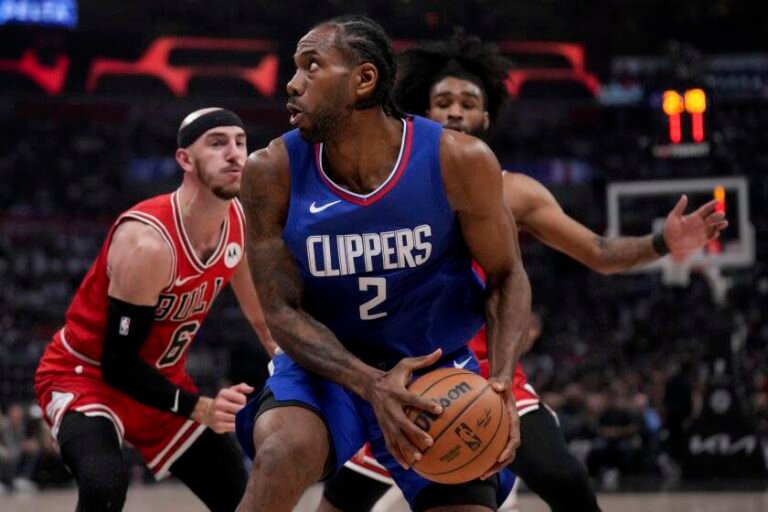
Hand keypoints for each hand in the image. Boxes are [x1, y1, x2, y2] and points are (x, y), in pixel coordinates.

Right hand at [193, 383, 253, 432]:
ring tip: (237, 417)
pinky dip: (237, 426)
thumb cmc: (224, 401)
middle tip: (240, 411)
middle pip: (240, 409)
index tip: (240, 403)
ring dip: (240, 419)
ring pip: (237, 419)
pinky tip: (234, 423)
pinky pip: (234, 427)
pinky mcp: (218, 426)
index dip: (244, 402)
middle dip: (243, 411)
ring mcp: (217, 416)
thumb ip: (242, 387)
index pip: (242, 398)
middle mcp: (218, 404)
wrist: (208, 413)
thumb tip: (252, 389)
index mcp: (223, 393)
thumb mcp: (231, 391)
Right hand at [367, 349, 443, 469]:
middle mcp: (390, 408)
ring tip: (419, 459)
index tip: (439, 409)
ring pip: (395, 437)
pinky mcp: (383, 428)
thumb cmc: (392, 375)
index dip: (425, 404)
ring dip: (406, 449)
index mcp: (397, 393)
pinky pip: (390, 444)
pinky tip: (408, 466)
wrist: (368, 386)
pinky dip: (397, 456)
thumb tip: (440, 351)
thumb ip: (423, 361)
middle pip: (403, 423)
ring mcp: (385, 420)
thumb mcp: (405, 365)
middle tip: (430, 441)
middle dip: (415, 433)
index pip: (412, 399)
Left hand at [481, 377, 519, 478]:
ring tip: (478, 476)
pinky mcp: (495, 436)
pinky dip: (482, 457)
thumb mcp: (501, 383)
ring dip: (491, 467)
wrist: (501, 387)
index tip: (501, 458)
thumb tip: (498, 385)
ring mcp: (503, 435)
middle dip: (498, 466)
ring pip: (499, 455)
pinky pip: (490, 449)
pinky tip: (468, 462)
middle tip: (486, 474)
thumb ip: (500, 384)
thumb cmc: (500, 386)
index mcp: (513, 422)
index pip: (514, 440)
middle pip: (508, 454)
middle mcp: (510, 432)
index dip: (509, 450)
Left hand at [663, 195, 728, 253]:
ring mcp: (702, 231)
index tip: (718, 201)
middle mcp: (700, 223)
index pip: (706, 209)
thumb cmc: (670, 229)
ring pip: (715, 226)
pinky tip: (715, 231)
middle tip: (721, 214)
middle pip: (713, 217)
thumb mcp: (673, 217)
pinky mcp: (703, 240)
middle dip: (718, 215)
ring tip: (724, 223)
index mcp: (695, 216)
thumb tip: (684, 196)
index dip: (712, 204)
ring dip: (721, 224)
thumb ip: (680, 207)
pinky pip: (712, 236)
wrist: (669, 243)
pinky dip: (715, 233)